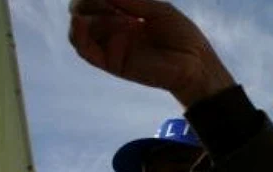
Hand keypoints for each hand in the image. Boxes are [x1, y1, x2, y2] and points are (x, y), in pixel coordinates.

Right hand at [68, 0, 234, 106]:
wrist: (195, 65)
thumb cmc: (183, 37)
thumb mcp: (157, 10)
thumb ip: (131, 0)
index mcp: (127, 18)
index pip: (98, 3)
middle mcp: (117, 32)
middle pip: (85, 14)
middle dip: (86, 2)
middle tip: (103, 0)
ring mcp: (113, 48)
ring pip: (80, 31)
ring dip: (83, 15)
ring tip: (101, 8)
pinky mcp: (113, 64)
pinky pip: (86, 51)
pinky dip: (77, 36)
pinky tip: (78, 21)